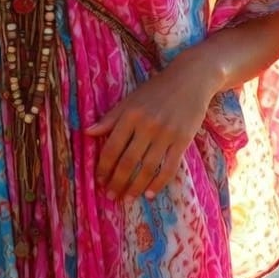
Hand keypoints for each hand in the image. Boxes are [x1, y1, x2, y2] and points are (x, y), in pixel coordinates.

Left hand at [85, 52, 215, 200]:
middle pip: (127, 162)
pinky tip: (150, 193)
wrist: (190, 79)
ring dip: (135, 187)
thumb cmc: (156, 90)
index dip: (103, 167)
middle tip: (111, 196)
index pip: (112, 147)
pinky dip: (159, 184)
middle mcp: (146, 125)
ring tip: (127, 198)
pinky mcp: (183, 140)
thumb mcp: (130, 100)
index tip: (99, 180)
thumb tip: (87, 133)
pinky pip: (169, 168)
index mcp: (130, 114)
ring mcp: (166, 134)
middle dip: (117, 182)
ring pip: (147, 168)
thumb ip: (110, 118)